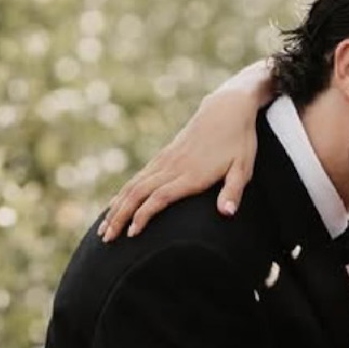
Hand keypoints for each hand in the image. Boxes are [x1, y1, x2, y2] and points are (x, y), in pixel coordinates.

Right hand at [98, 57, 273, 241]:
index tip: (132, 233)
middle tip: (107, 239)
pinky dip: (123, 194)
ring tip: (104, 230)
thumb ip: (233, 192)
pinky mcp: (163, 156)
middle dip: (120, 216)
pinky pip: (138, 177)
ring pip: (134, 186)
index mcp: (191, 174)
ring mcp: (166, 160)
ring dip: (116, 207)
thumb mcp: (243, 168)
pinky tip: (114, 206)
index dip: (144, 215)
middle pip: (139, 194)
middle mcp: (173, 167)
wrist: (226, 108)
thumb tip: (227, 213)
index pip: (160, 197)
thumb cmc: (239, 142)